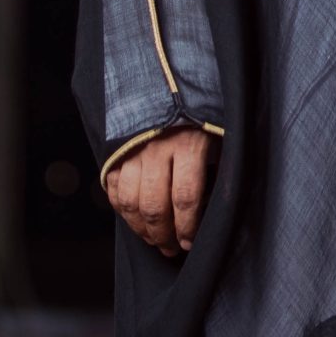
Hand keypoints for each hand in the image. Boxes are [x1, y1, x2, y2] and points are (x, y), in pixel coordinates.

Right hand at [104, 126, 217, 257]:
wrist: (171, 87)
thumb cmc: (203, 121)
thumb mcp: (222, 140)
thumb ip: (218, 172)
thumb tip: (212, 211)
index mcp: (189, 144)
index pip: (185, 197)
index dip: (187, 227)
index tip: (190, 243)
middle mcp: (157, 147)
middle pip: (154, 205)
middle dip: (163, 235)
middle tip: (172, 249)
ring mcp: (133, 149)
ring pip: (130, 202)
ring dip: (141, 229)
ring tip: (154, 241)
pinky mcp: (115, 150)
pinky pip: (113, 190)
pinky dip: (123, 211)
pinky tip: (136, 222)